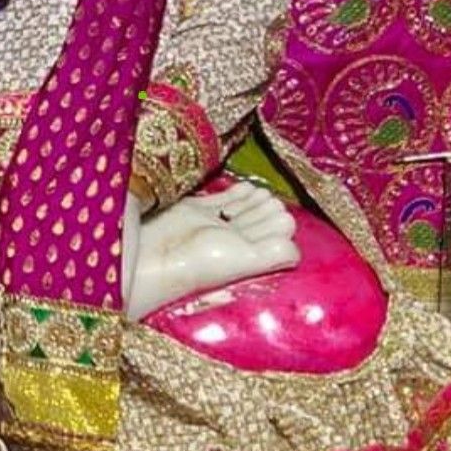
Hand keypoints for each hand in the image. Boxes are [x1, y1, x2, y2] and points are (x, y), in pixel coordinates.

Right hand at [127, 181, 299, 320]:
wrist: (154, 253)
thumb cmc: (199, 263)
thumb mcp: (243, 262)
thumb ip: (273, 255)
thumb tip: (296, 250)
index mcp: (247, 256)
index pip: (275, 236)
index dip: (280, 222)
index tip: (278, 214)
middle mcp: (234, 241)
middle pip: (262, 220)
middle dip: (269, 210)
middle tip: (269, 203)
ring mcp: (216, 225)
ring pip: (245, 208)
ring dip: (256, 199)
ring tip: (259, 195)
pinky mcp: (197, 211)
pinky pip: (224, 198)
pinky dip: (237, 192)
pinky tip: (246, 188)